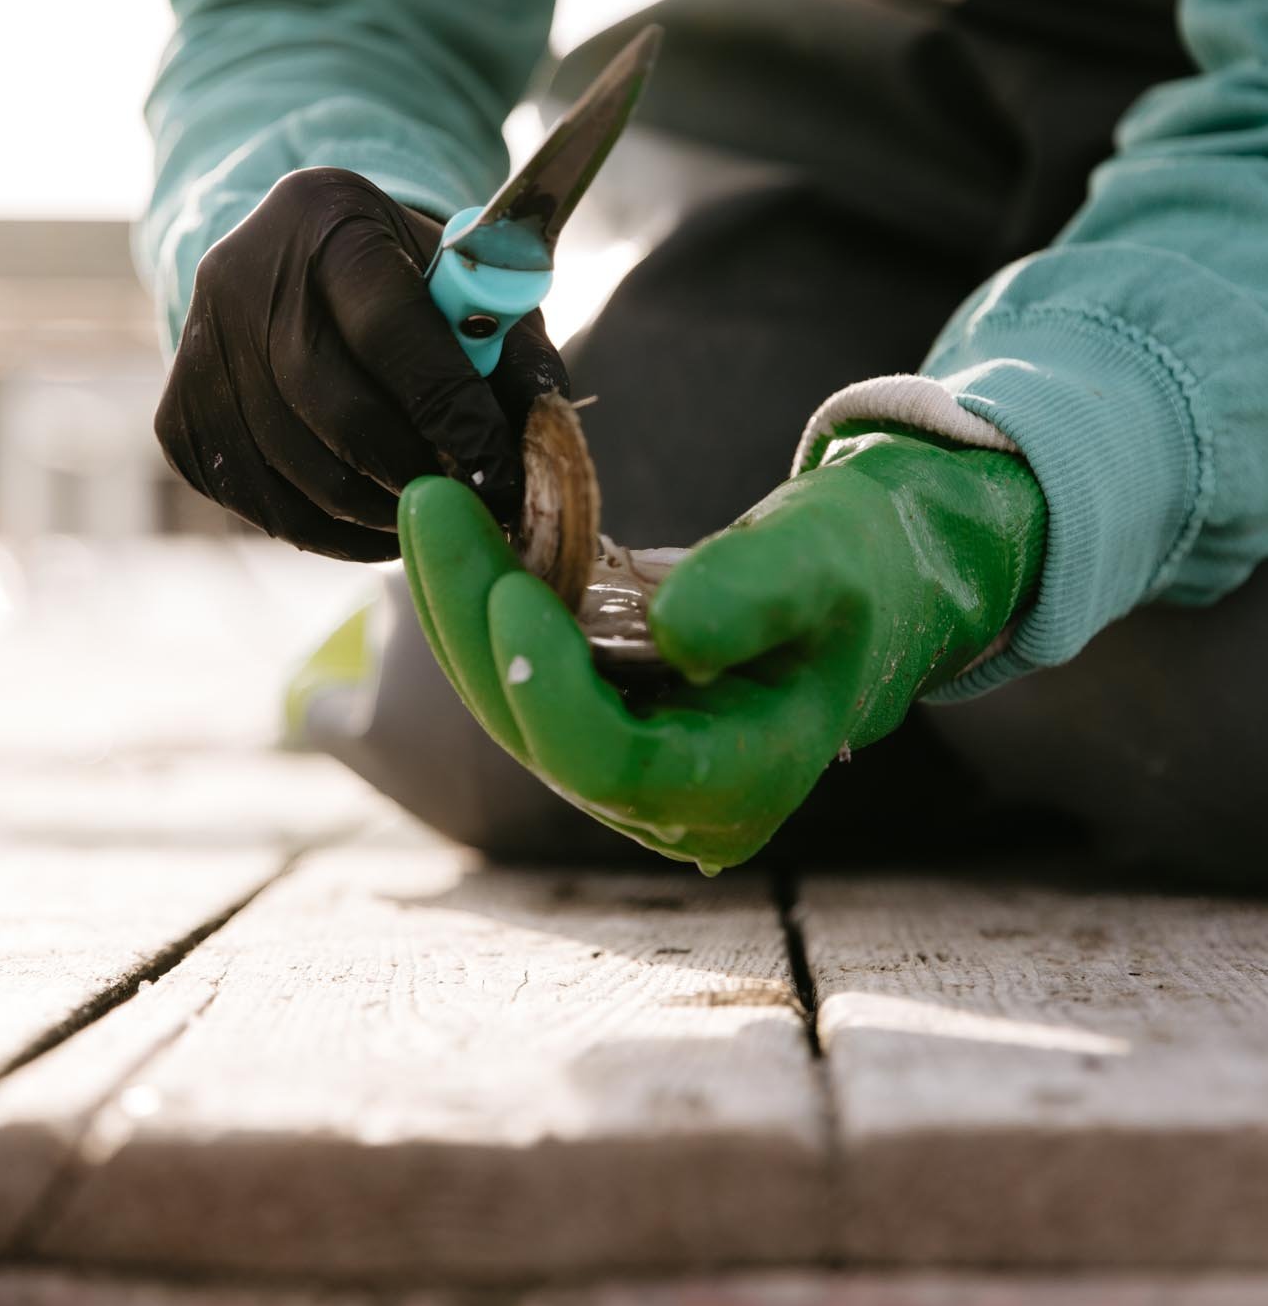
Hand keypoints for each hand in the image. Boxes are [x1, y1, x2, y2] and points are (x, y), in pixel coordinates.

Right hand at [154, 168, 567, 559]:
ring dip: (379, 516)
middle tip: (472, 509)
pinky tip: (375, 518)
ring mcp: (198, 350)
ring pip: (300, 475)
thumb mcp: (467, 285)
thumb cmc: (404, 281)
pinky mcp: (177, 423)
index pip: (392, 331)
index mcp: (327, 218)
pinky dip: (331, 531)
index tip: (502, 473)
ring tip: (432, 516)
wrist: (290, 269)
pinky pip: (264, 506)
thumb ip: (513, 352)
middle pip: (337, 412)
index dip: (451, 412)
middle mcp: (242, 275)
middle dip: (416, 476)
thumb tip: (542, 442)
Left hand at [398, 429, 1045, 870]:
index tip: (507, 590)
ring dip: (460, 604)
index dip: (546, 686)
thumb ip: (758, 595)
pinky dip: (483, 602)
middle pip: (536, 732)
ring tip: (433, 506)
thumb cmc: (863, 564)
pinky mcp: (602, 722)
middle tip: (431, 506)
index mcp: (746, 782)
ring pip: (510, 702)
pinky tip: (457, 532)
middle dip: (471, 619)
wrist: (874, 575)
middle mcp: (674, 800)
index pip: (612, 764)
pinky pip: (519, 672)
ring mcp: (631, 768)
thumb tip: (675, 637)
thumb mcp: (828, 556)